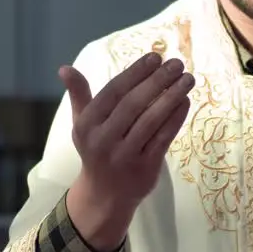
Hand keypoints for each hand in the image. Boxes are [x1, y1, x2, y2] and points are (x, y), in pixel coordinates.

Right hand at [59, 52, 194, 207]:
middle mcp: (103, 140)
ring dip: (171, 97)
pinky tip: (185, 101)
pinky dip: (176, 118)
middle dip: (157, 81)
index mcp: (87, 124)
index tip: (155, 56)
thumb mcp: (83, 123)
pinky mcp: (144, 168)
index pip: (113, 92)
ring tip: (187, 79)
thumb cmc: (96, 149)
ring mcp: (124, 155)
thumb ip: (79, 95)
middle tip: (177, 63)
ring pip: (151, 121)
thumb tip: (65, 68)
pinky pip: (163, 138)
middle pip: (133, 104)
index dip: (135, 73)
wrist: (104, 195)